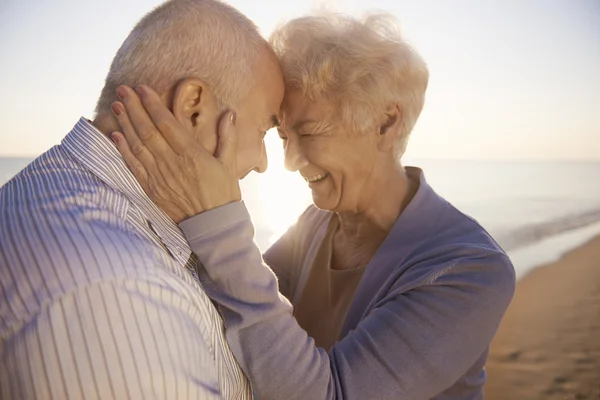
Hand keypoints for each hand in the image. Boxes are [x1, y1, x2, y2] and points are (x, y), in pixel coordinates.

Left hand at [110, 85, 240, 222]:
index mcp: (192, 154)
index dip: (153, 104)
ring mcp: (159, 176)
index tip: (143, 88)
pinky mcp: (151, 189)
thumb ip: (228, 137)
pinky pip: (134, 166)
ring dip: (125, 124)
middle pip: (148, 130)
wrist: (213, 226)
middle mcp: (172, 163)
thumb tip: (229, 112)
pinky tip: (115, 135)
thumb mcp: (230, 165)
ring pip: (138, 145)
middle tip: (123, 90)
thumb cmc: (224, 194)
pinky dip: (123, 150)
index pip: (167, 123)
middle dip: (134, 108)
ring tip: (116, 105)